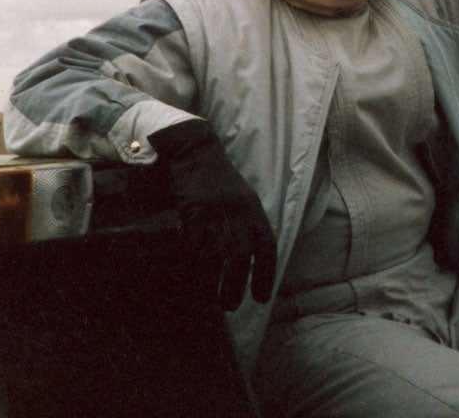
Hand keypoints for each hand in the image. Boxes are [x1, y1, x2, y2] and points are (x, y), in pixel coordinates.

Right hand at [149, 120, 276, 310]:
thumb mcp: (244, 201)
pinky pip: (192, 247)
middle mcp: (238, 212)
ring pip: (214, 256)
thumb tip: (251, 263)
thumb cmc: (221, 182)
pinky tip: (191, 279)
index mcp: (254, 211)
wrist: (197, 152)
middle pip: (240, 256)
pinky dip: (191, 266)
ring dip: (211, 282)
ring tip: (210, 300)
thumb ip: (250, 227)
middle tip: (231, 306)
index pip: (267, 248)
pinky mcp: (192, 212)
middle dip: (236, 285)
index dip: (266, 275)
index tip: (261, 298)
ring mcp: (214, 212)